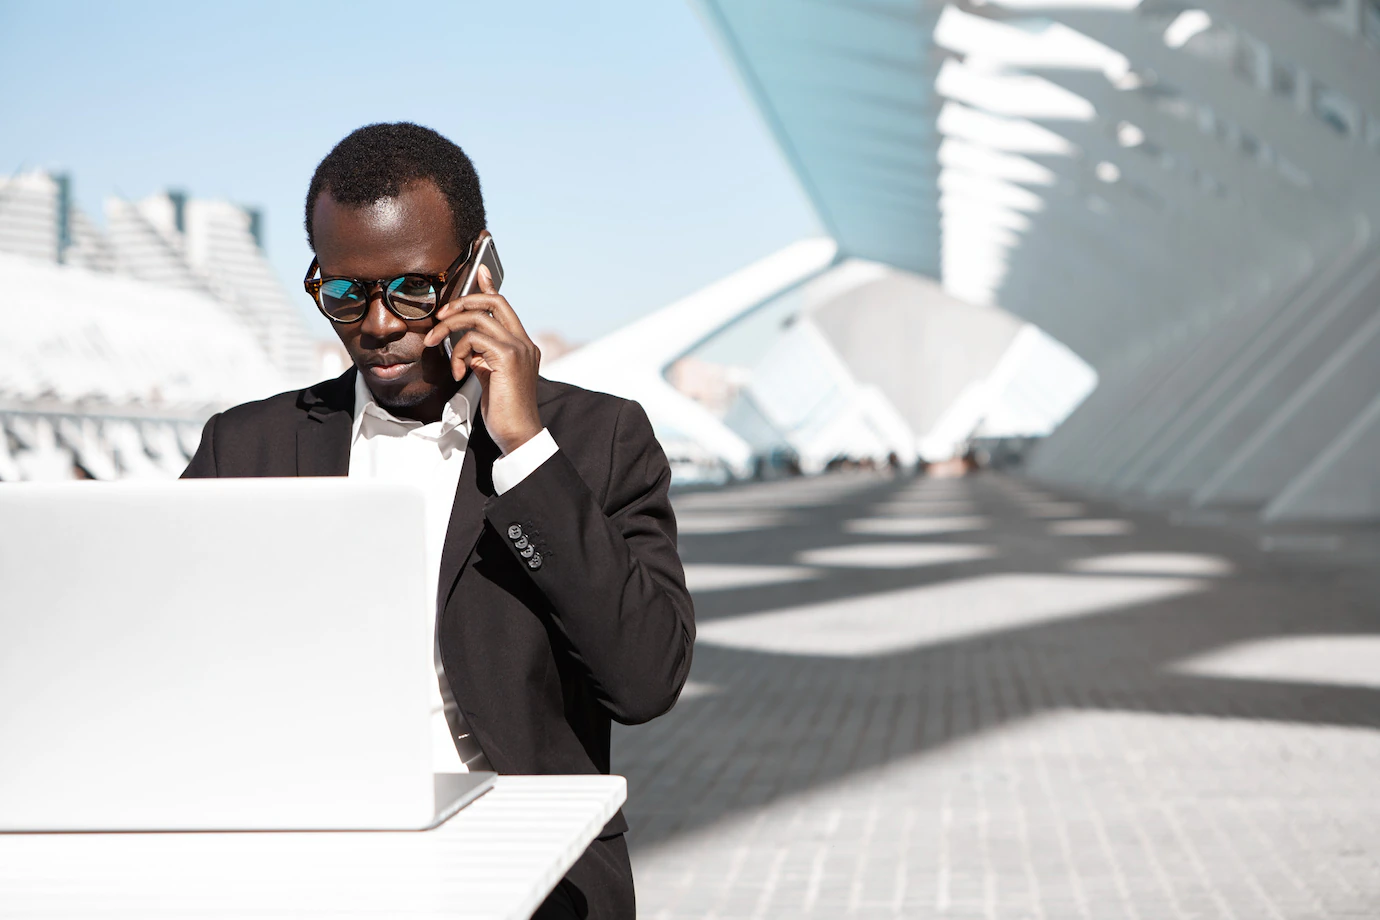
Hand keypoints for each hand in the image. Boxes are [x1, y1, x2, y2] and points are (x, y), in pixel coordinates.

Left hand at [423, 266, 542, 454]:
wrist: (518, 434)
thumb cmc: (504, 411)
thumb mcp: (490, 377)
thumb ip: (483, 357)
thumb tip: (468, 345)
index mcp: (522, 345)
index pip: (504, 306)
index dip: (490, 286)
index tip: (479, 271)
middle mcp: (524, 342)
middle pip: (494, 301)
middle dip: (462, 301)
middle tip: (440, 317)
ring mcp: (518, 348)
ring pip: (477, 318)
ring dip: (448, 329)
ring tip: (435, 345)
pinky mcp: (507, 357)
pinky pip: (473, 339)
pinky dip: (458, 352)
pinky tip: (460, 372)